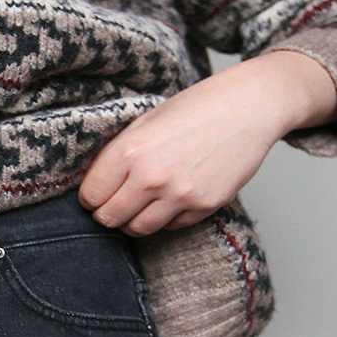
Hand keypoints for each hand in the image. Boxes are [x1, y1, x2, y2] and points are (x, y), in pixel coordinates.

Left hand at [79, 47, 336, 233]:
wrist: (246, 107)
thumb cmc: (196, 106)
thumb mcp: (148, 120)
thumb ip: (121, 151)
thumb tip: (96, 181)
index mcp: (132, 149)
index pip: (92, 194)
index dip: (90, 196)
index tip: (95, 193)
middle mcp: (153, 177)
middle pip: (110, 218)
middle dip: (107, 212)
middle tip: (113, 202)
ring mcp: (180, 196)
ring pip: (138, 229)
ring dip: (133, 220)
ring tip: (139, 203)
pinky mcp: (204, 208)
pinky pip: (171, 227)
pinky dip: (165, 218)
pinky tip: (171, 197)